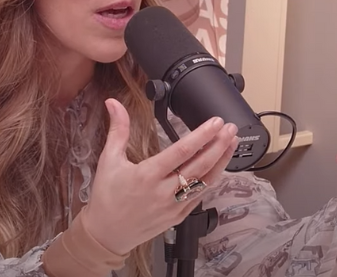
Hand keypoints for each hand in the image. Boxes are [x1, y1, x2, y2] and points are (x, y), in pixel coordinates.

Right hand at [81, 98, 238, 255]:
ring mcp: (174, 206)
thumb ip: (117, 129)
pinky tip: (218, 168)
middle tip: (230, 129)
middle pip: (200, 165)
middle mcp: (164, 191)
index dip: (202, 135)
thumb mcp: (109, 160)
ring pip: (205, 182)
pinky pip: (199, 197)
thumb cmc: (106, 197)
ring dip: (221, 162)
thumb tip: (113, 104)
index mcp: (148, 175)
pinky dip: (211, 181)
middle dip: (218, 145)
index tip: (216, 122)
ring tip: (230, 144)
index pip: (182, 151)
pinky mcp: (178, 217)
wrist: (106, 233)